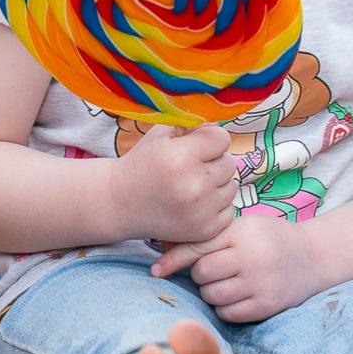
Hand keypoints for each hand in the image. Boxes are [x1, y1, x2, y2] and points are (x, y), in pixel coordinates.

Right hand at [106, 123, 237, 244]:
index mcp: (180, 156)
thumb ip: (191, 125)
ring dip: (216, 184)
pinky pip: (229, 209)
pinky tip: (194, 203)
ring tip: (191, 185)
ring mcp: (201, 211)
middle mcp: (194, 185)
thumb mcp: (160, 134)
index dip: (209, 139)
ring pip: (231, 187)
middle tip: (191, 167)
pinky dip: (216, 205)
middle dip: (213, 162)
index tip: (196, 145)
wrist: (120, 203)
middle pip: (229, 163)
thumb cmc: (142, 164)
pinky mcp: (206, 230)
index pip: (222, 139)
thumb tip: (219, 123)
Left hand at [150, 214, 323, 322]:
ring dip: (210, 292)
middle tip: (214, 269)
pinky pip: (228, 313)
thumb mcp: (242, 227)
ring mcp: (261, 283)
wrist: (314, 257)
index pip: (199, 247)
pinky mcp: (266, 306)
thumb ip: (208, 238)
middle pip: (202, 273)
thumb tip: (162, 251)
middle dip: (201, 274)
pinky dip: (224, 307)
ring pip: (212, 295)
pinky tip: (235, 296)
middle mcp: (253, 257)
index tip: (155, 270)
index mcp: (243, 232)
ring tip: (225, 281)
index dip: (173, 260)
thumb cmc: (268, 238)